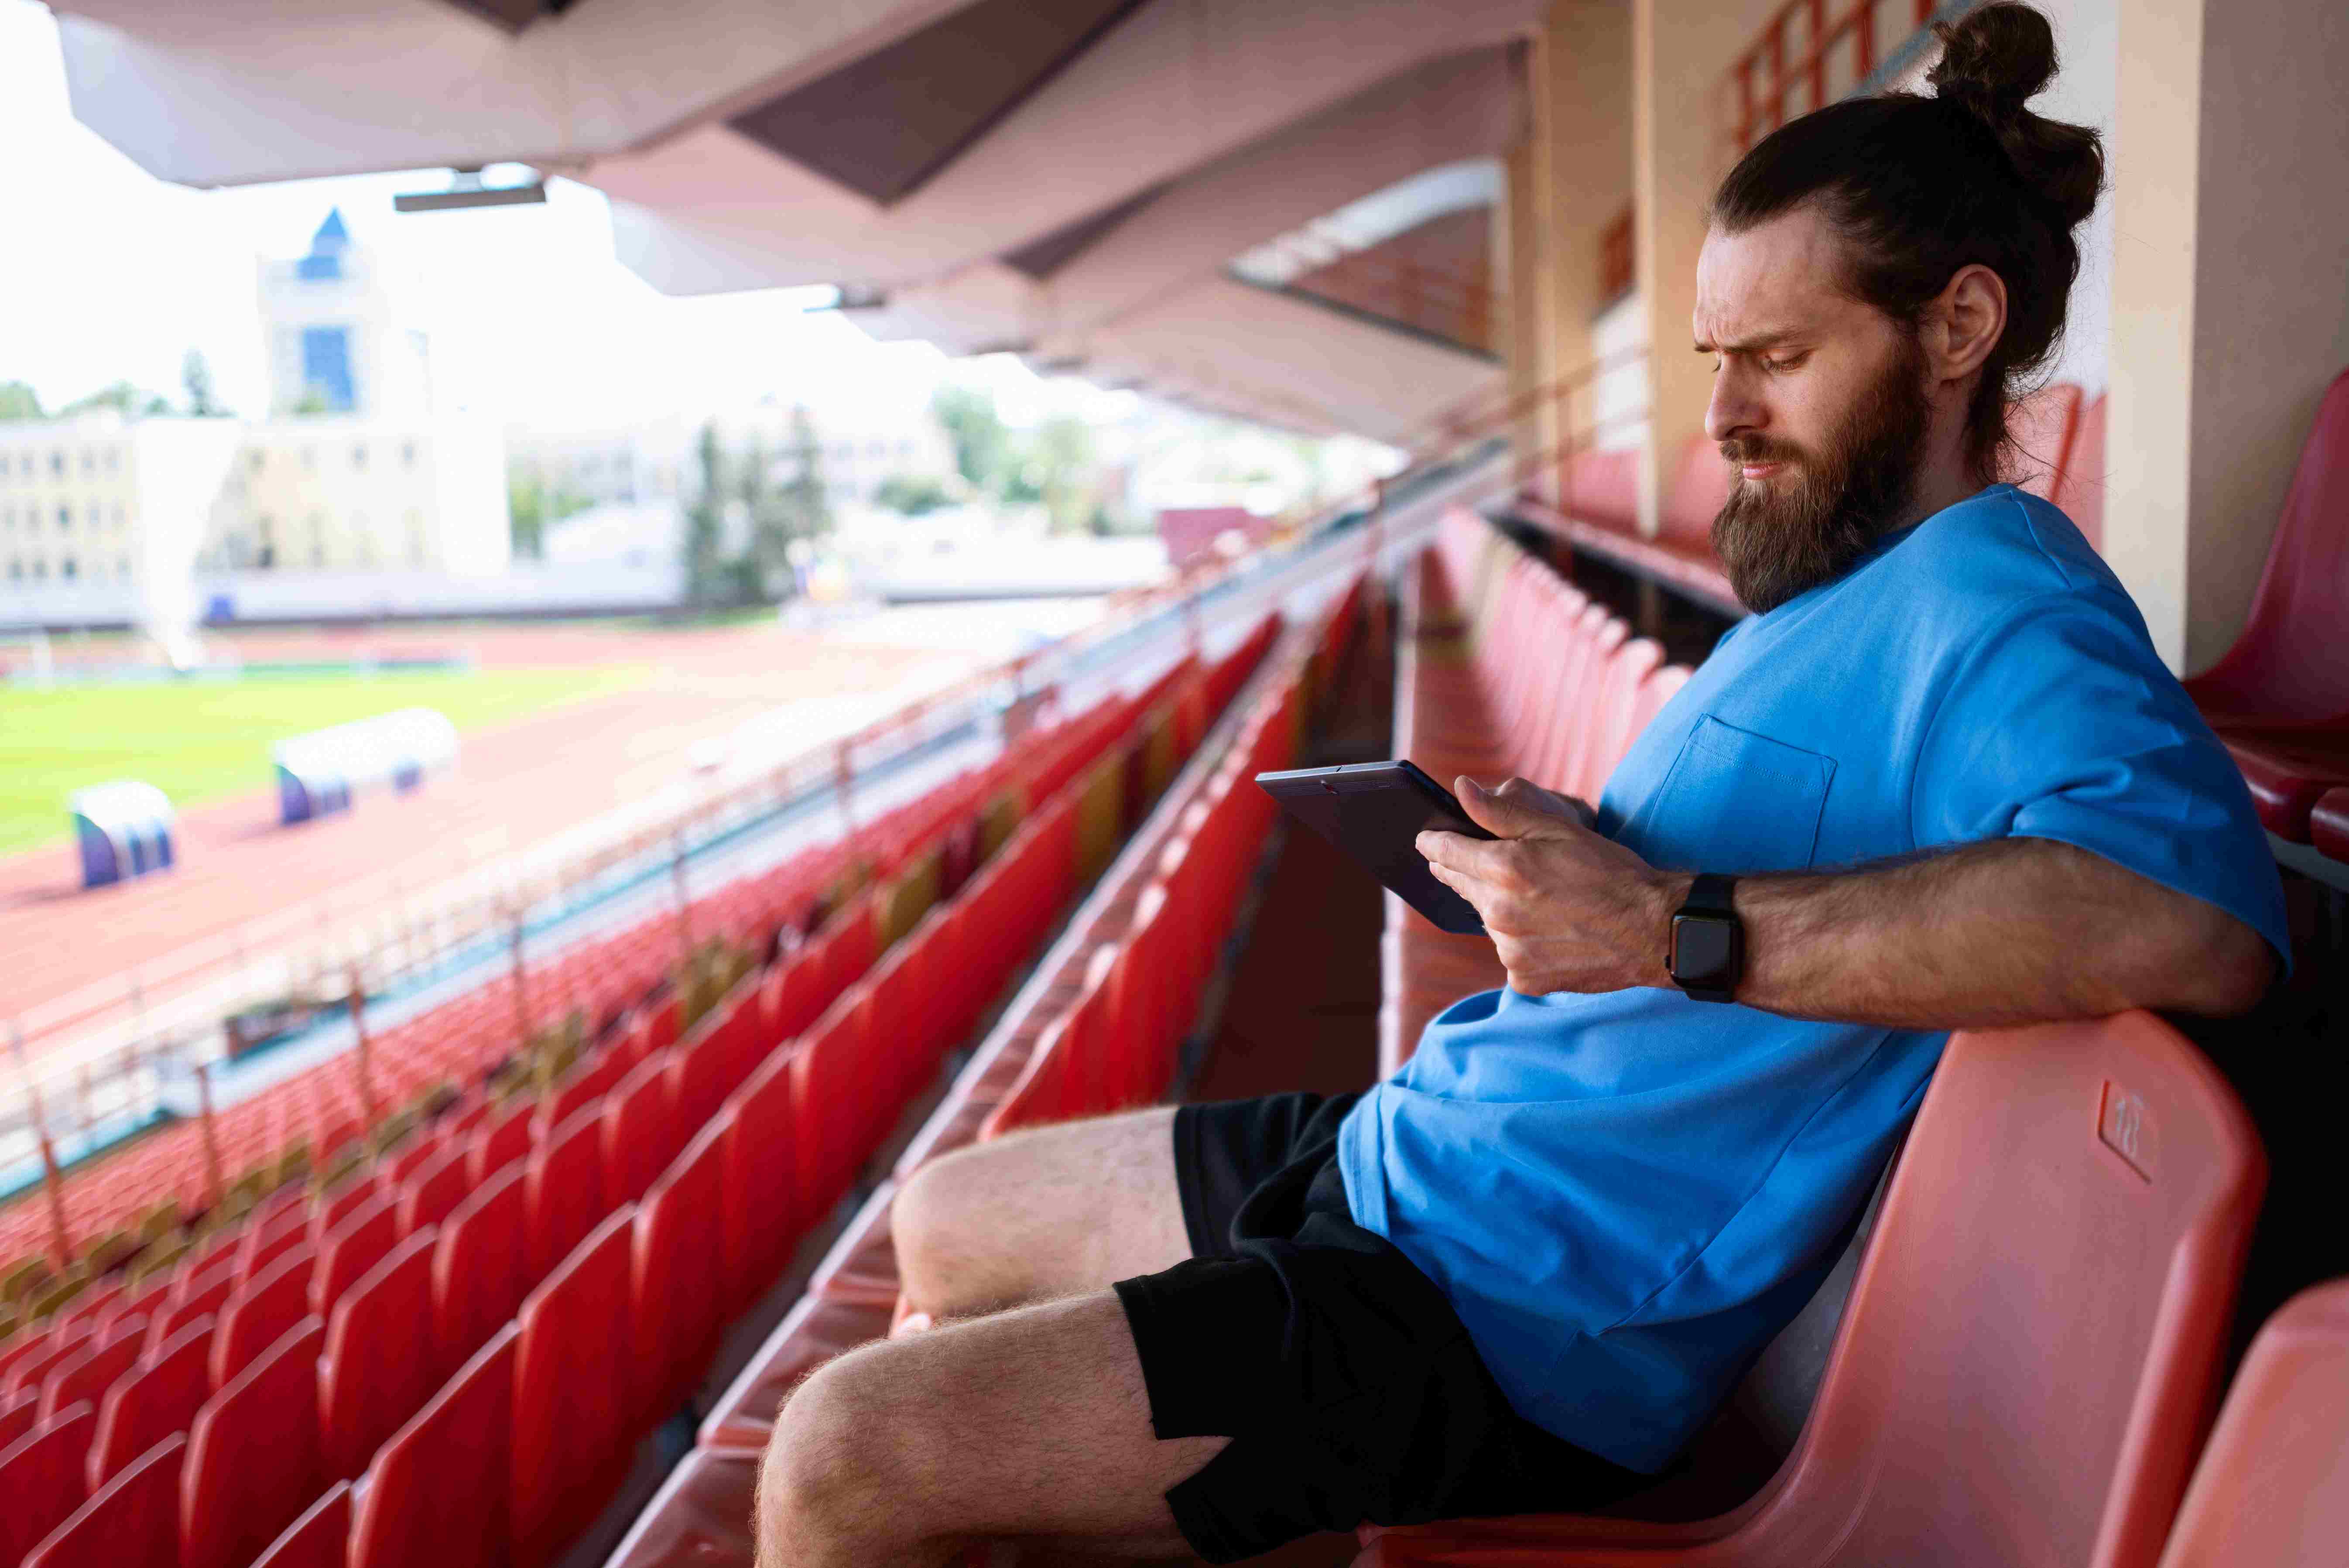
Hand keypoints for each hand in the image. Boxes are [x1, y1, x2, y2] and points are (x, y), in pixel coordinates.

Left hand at [1415, 776, 1683, 995]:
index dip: (1434, 841)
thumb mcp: (1557, 829)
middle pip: (1461, 885)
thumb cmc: (1610, 871)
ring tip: (1538, 898)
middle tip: (1480, 861)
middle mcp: (1498, 913)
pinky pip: (1508, 952)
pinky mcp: (1523, 978)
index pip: (1445, 851)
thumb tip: (1460, 789)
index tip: (1427, 838)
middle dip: (1465, 869)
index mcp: (1503, 869)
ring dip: (1499, 906)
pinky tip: (1550, 929)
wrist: (1653, 929)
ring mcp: (1509, 950)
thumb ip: (1500, 811)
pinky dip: (1521, 940)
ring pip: (1486, 919)